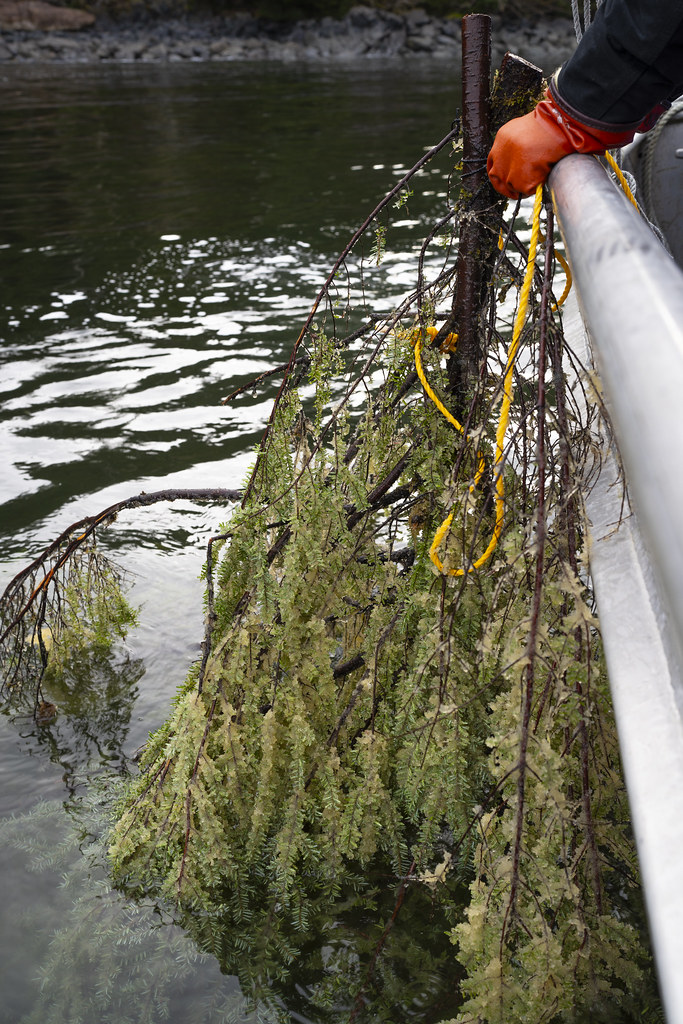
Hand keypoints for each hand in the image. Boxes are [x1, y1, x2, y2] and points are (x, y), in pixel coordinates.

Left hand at [487, 89, 635, 199]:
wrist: (563, 124)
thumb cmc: (554, 123)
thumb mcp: (530, 128)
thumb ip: (521, 143)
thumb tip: (524, 159)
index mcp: (503, 137)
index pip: (493, 161)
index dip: (500, 173)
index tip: (505, 180)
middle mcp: (501, 153)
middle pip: (498, 177)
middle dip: (506, 187)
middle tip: (516, 192)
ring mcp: (509, 167)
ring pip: (512, 185)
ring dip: (523, 186)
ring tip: (537, 179)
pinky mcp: (520, 180)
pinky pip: (526, 190)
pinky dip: (534, 188)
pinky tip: (543, 178)